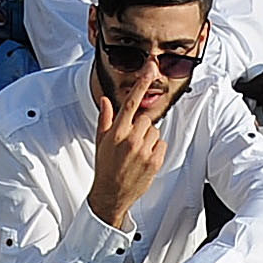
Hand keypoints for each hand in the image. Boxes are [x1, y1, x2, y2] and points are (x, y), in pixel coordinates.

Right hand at [86, 90, 167, 231]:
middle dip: (140, 127)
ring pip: (155, 131)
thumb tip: (106, 99)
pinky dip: (155, 149)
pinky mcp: (155, 161)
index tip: (150, 69)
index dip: (141, 84)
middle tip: (131, 141)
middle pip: (145, 119)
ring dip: (148, 138)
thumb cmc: (105, 166)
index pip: (130, 103)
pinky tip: (144, 158)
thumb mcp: (101, 141)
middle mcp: (131, 140)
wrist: (111, 194)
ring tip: (136, 152)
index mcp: (116, 132)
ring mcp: (144, 151)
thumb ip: (105, 118)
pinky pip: (161, 144)